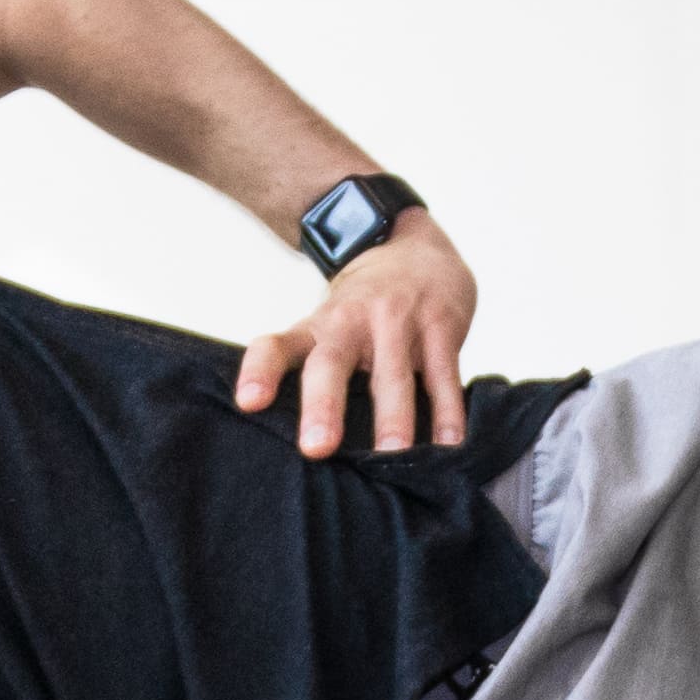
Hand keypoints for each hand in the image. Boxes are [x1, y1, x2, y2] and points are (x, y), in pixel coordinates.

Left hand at [235, 211, 475, 457]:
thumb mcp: (330, 324)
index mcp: (318, 327)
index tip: (249, 402)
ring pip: (393, 375)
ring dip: (394, 416)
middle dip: (324, 405)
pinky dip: (448, 411)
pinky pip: (444, 375)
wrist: (413, 244)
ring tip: (393, 454)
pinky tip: (450, 443)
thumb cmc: (364, 305)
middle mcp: (353, 322)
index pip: (279, 345)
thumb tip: (307, 447)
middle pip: (332, 363)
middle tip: (317, 448)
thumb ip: (316, 370)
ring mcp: (400, 323)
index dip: (261, 370)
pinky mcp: (441, 328)